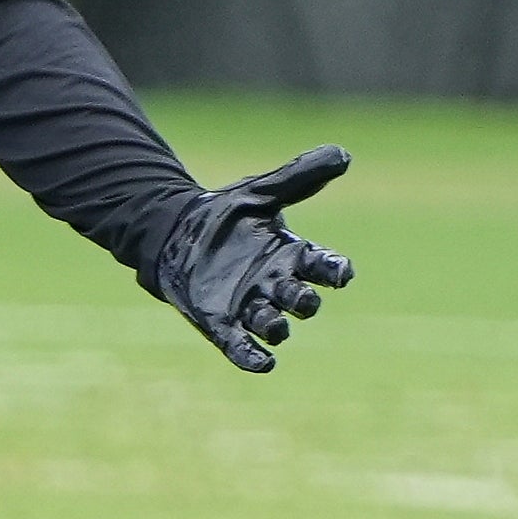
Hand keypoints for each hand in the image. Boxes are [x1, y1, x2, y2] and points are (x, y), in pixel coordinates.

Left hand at [156, 147, 355, 371]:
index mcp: (292, 256)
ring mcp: (250, 306)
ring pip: (273, 325)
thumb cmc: (225, 216)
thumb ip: (300, 177)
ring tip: (276, 326)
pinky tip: (262, 365)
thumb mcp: (260, 192)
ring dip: (277, 328)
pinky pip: (241, 347)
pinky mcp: (221, 324)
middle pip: (301, 299)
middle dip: (304, 300)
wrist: (174, 233)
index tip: (338, 271)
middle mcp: (276, 285)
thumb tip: (342, 153)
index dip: (334, 271)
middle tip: (301, 297)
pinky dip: (252, 358)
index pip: (324, 266)